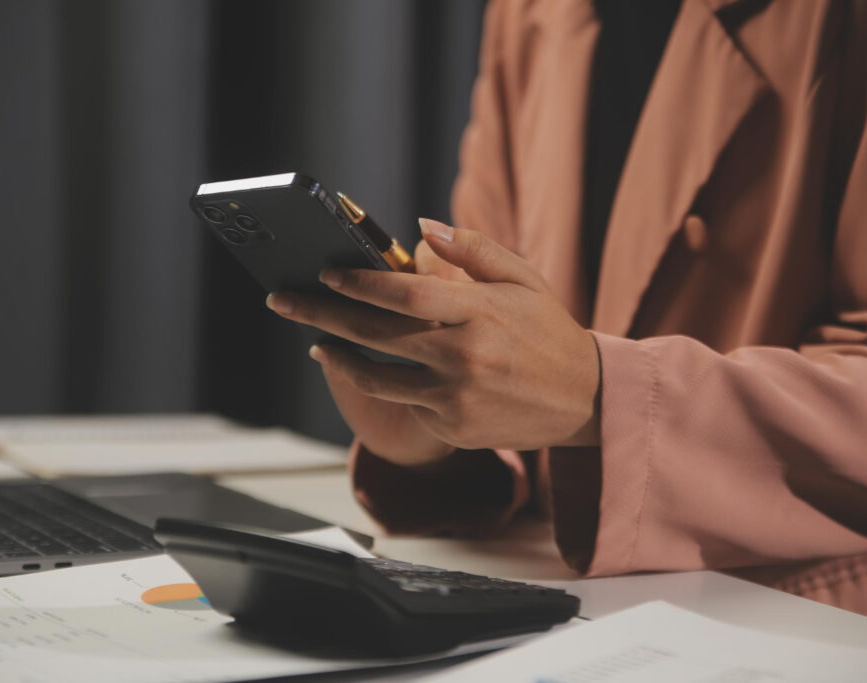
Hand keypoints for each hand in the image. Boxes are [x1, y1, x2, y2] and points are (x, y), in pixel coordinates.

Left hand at [266, 218, 600, 454]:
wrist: (584, 399)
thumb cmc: (548, 332)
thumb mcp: (523, 279)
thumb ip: (473, 250)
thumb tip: (421, 230)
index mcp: (478, 311)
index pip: (404, 294)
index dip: (358, 282)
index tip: (323, 272)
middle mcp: (463, 355)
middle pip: (374, 333)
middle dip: (321, 314)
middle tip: (282, 300)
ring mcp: (455, 396)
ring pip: (376, 376)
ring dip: (338, 358)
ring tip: (316, 343)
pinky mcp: (452, 427)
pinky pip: (406, 403)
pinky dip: (386, 385)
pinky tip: (372, 370)